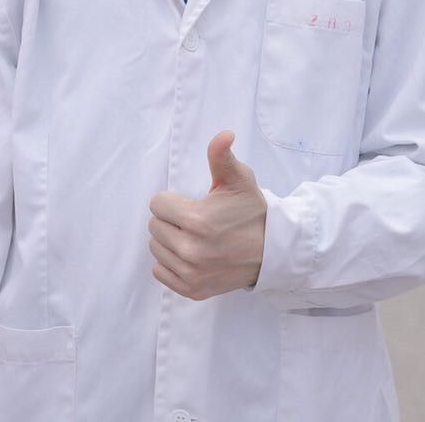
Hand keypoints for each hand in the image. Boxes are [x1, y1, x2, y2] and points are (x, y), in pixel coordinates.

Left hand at [146, 131, 267, 300]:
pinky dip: (170, 263)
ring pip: (155, 248)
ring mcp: (191, 273)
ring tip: (193, 237)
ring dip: (169, 240)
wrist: (271, 251)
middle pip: (154, 226)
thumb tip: (224, 134)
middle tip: (194, 221)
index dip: (173, 201)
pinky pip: (159, 272)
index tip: (192, 204)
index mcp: (197, 221)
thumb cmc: (251, 212)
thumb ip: (222, 156)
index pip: (157, 204)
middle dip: (170, 220)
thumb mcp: (239, 179)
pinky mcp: (192, 290)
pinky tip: (189, 255)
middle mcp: (191, 250)